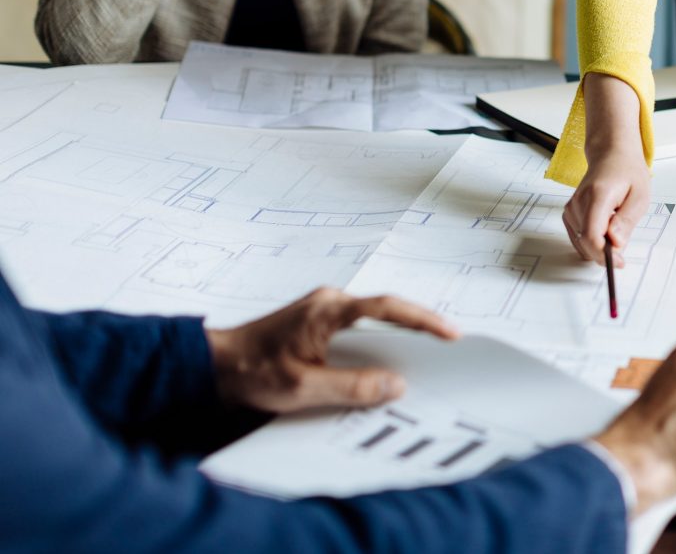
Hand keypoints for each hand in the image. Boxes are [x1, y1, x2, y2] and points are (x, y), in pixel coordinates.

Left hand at [205, 288, 458, 413]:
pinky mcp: (318, 324)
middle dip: (417, 329)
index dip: (422, 321)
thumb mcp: (304, 387)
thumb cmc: (249, 371)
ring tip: (421, 358)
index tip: (449, 334)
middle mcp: (328, 303)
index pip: (387, 309)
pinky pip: (357, 331)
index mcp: (328, 310)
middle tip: (447, 347)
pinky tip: (381, 365)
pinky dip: (375, 345)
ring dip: (395, 339)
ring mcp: (323, 311)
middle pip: (386, 312)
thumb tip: (394, 385)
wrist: (212, 367)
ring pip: (372, 322)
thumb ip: (352, 386)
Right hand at [563, 73, 650, 266]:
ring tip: (615, 224)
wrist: (612, 154)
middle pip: (585, 242)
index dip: (604, 255)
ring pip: (582, 243)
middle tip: (623, 247)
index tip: (619, 262)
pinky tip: (605, 228)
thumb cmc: (628, 173)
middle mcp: (579, 201)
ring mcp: (571, 207)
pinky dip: (592, 242)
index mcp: (598, 195)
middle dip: (604, 253)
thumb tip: (616, 244)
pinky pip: (579, 238)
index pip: (591, 234)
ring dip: (600, 245)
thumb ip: (627, 220)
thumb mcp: (640, 196)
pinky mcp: (569, 213)